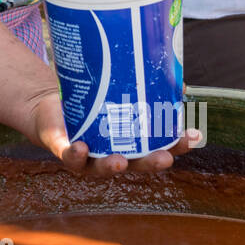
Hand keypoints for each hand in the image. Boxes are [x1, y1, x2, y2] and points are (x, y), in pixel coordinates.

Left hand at [29, 92, 200, 176]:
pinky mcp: (63, 149)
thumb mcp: (116, 95)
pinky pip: (69, 156)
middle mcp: (112, 154)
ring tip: (120, 161)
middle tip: (164, 159)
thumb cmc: (90, 105)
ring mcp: (87, 156)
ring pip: (101, 167)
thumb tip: (177, 77)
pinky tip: (80, 147)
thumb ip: (141, 89)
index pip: (159, 147)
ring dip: (112, 165)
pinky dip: (75, 154)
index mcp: (130, 144)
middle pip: (135, 164)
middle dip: (150, 163)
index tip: (194, 137)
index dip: (177, 145)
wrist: (50, 110)